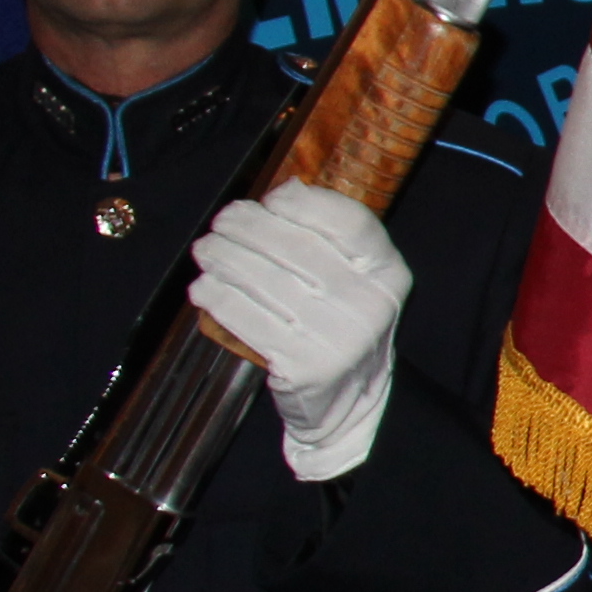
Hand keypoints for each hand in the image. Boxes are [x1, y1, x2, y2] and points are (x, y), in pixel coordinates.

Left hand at [193, 184, 409, 479]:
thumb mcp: (357, 280)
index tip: (271, 199)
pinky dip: (220, 300)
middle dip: (249, 228)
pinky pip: (250, 321)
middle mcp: (370, 303)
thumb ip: (329, 238)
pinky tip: (204, 287)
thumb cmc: (340, 325)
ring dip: (225, 260)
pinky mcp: (305, 366)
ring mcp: (338, 337)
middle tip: (221, 222)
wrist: (350, 403)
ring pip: (267, 282)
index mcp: (387, 273)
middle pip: (298, 249)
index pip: (351, 223)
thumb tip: (284, 188)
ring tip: (205, 250)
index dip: (305, 205)